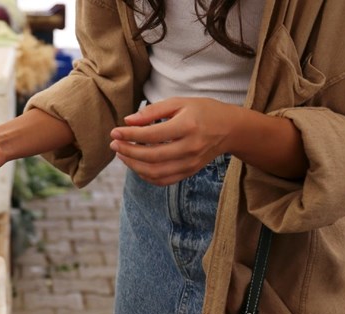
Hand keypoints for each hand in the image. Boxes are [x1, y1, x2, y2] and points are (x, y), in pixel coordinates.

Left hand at [110, 97, 240, 185]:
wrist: (230, 129)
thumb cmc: (203, 111)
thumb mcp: (180, 102)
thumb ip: (153, 111)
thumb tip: (127, 121)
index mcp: (188, 126)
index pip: (152, 134)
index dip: (129, 134)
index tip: (114, 132)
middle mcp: (190, 147)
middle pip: (151, 156)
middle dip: (128, 151)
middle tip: (114, 144)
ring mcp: (190, 163)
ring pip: (155, 172)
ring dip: (133, 165)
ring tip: (122, 154)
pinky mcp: (189, 172)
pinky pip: (163, 180)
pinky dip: (145, 175)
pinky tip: (136, 165)